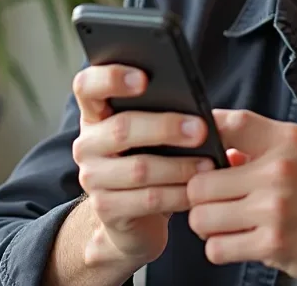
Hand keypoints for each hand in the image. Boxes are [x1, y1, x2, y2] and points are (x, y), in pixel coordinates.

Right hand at [71, 64, 214, 266]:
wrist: (136, 218)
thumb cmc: (153, 160)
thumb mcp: (155, 133)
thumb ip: (169, 112)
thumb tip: (205, 108)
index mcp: (96, 114)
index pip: (87, 86)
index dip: (110, 77)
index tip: (144, 78)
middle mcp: (87, 143)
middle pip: (122, 128)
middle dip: (165, 127)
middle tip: (201, 129)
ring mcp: (92, 178)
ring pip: (139, 168)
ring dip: (180, 166)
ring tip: (210, 164)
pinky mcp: (105, 209)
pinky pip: (147, 199)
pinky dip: (178, 194)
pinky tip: (198, 191)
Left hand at [185, 109, 296, 283]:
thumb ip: (260, 147)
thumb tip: (219, 152)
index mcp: (287, 141)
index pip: (228, 124)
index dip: (202, 135)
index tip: (200, 152)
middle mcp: (279, 170)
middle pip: (199, 182)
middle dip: (201, 197)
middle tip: (215, 202)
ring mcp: (275, 209)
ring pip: (202, 218)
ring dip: (208, 225)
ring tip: (228, 224)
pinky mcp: (274, 245)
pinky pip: (218, 248)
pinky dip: (222, 248)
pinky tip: (240, 242)